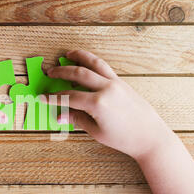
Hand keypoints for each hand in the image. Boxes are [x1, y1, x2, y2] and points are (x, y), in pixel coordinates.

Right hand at [43, 50, 174, 159]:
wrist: (150, 137)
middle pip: (78, 74)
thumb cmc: (125, 138)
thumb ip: (77, 119)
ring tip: (67, 54)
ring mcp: (116, 83)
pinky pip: (104, 67)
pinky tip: (85, 62)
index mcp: (98, 103)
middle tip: (49, 72)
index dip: (53, 97)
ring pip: (93, 63)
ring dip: (79, 57)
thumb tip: (60, 115)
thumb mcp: (97, 131)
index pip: (69, 96)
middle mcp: (107, 88)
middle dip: (61, 72)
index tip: (42, 96)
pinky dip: (93, 61)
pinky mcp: (122, 82)